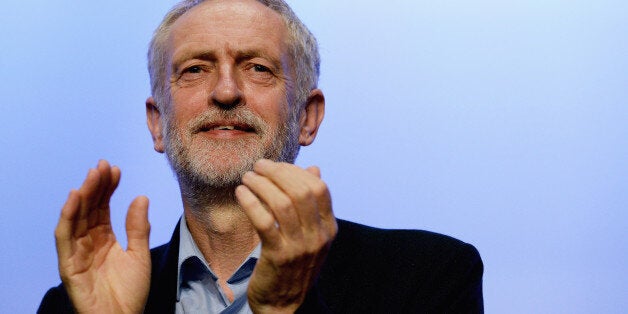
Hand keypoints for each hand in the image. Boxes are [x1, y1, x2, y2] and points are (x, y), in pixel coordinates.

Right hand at [54, 160, 150, 313]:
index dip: (108, 188)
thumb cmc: (131, 292)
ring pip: (76, 218)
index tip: (115, 169)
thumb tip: (141, 196)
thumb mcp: (139, 253)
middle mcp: (89, 242)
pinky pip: (64, 238)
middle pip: (89, 208)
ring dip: (82, 196)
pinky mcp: (68, 265)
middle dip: (95, 186)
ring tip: (92, 176)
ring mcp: (77, 252)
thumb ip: (138, 227)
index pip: (103, 207)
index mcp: (105, 238)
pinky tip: (74, 199)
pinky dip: (67, 217)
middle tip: (103, 166)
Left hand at [235, 159, 336, 312]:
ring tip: (247, 178)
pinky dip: (251, 202)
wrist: (286, 305)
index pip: (319, 188)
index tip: (276, 166)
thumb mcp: (311, 234)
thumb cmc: (295, 265)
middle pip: (301, 191)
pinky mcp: (277, 256)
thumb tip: (314, 168)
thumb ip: (311, 203)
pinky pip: (263, 221)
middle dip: (277, 172)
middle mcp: (318, 236)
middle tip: (258, 166)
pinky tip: (241, 193)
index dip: (296, 171)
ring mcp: (299, 247)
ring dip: (261, 184)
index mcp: (328, 228)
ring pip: (281, 202)